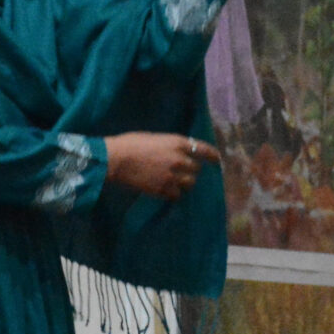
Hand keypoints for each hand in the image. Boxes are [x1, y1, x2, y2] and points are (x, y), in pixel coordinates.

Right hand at [104, 132, 221, 201]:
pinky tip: (167, 191)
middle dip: (191, 170)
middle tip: (183, 172)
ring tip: (176, 182)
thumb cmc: (130, 143)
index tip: (217, 160)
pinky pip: (177, 195)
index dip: (213, 156)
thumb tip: (178, 153)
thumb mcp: (155, 138)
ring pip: (190, 183)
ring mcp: (172, 176)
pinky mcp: (163, 189)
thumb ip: (170, 146)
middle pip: (196, 169)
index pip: (204, 150)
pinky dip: (174, 193)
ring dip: (185, 183)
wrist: (116, 159)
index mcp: (178, 143)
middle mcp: (179, 159)